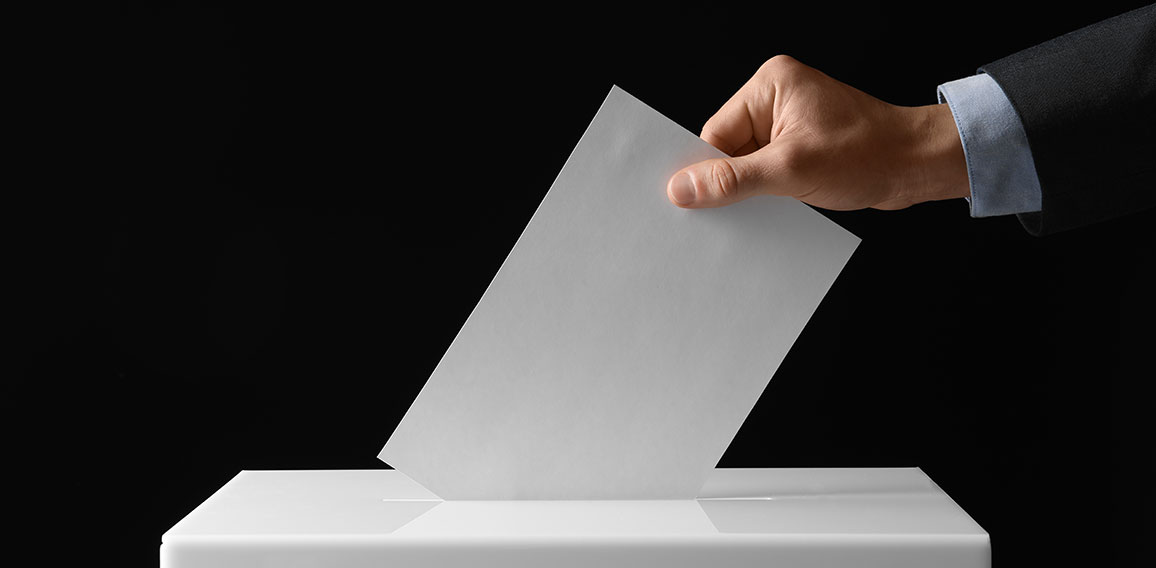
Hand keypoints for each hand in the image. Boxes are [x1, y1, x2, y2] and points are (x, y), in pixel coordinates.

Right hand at [667, 55, 968, 209]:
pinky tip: (778, 207)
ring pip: (748, 164)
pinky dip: (769, 193)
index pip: (715, 133)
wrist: (919, 166)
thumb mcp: (791, 170)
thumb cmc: (870, 154)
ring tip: (768, 205)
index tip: (693, 201)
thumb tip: (683, 188)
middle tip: (730, 212)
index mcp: (770, 86)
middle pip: (728, 149)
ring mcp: (790, 123)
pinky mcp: (802, 145)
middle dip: (731, 182)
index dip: (706, 169)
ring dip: (752, 191)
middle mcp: (777, 98)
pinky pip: (768, 171)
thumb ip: (732, 180)